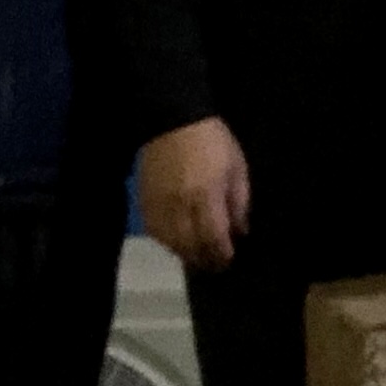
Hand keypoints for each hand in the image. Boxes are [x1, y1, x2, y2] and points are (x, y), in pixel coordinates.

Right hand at [137, 117, 248, 270]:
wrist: (172, 120)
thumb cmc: (212, 142)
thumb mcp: (236, 168)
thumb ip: (239, 202)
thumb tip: (240, 231)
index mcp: (206, 197)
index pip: (213, 238)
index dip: (221, 254)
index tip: (228, 260)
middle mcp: (180, 206)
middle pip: (190, 246)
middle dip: (204, 259)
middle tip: (214, 265)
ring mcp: (159, 205)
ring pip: (170, 243)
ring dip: (185, 254)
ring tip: (197, 256)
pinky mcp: (144, 200)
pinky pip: (154, 231)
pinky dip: (166, 242)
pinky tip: (176, 242)